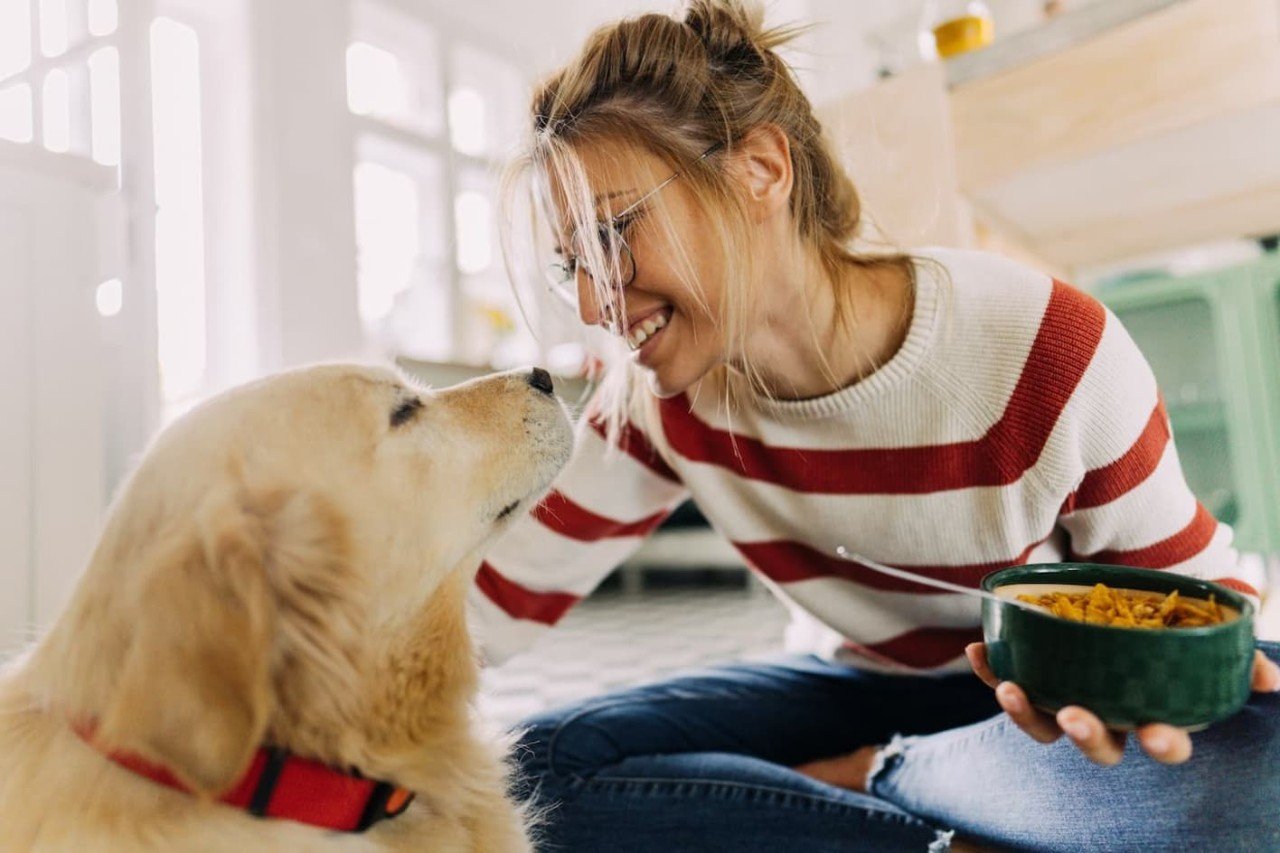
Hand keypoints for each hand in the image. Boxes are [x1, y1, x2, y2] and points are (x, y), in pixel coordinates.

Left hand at [964, 643, 1279, 765]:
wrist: (1128, 597)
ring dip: (1027, 712)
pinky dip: (989, 670)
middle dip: (1088, 736)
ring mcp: (1069, 700)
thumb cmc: (1173, 625)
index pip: (1165, 742)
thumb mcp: (1206, 632)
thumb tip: (1268, 677)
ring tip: (1010, 687)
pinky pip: (1009, 682)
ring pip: (1046, 726)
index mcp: (1156, 711)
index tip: (1158, 734)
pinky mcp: (1035, 678)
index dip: (1163, 743)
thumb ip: (1237, 655)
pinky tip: (978, 650)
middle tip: (1078, 717)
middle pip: (1099, 744)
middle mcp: (1111, 715)